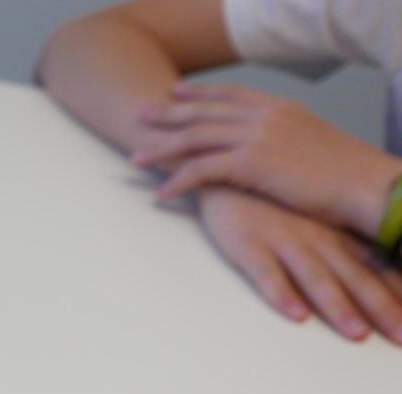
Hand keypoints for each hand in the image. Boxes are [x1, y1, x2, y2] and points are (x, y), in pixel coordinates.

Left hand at [133, 83, 401, 236]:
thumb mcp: (312, 144)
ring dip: (162, 149)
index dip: (201, 93)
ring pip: (196, 138)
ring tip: (136, 157)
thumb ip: (285, 140)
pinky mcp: (253, 164)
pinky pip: (202, 171)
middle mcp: (266, 117)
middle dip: (169, 113)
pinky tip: (160, 193)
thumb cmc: (345, 173)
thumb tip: (271, 151)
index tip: (176, 91)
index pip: (233, 95)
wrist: (366, 184)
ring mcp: (258, 138)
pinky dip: (177, 181)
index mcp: (281, 109)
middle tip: (140, 115)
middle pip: (206, 112)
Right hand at [196, 186, 401, 342]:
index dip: (400, 294)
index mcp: (336, 232)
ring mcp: (284, 240)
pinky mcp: (248, 244)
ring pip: (317, 277)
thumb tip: (370, 266)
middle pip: (356, 278)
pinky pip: (266, 272)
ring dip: (339, 307)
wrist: (226, 165)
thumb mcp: (312, 212)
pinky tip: (296, 314)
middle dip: (383, 309)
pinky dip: (282, 293)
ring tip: (358, 335)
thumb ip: (340, 240)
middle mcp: (318, 237)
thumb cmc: (270, 195)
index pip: (378, 266)